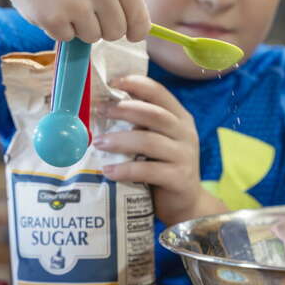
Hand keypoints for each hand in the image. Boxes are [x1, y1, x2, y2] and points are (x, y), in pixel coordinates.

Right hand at [0, 0, 149, 42]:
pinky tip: (47, 1)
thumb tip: (139, 31)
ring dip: (78, 25)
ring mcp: (76, 4)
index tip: (131, 35)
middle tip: (85, 8)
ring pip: (91, 37)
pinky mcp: (52, 18)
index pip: (139, 19)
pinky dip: (57, 26)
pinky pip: (66, 37)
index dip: (135, 31)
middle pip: (116, 32)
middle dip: (103, 27)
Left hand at [92, 75, 226, 225]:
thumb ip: (141, 124)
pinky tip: (108, 171)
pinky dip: (126, 170)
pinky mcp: (179, 178)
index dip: (136, 84)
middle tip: (100, 111)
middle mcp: (185, 133)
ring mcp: (184, 156)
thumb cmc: (164, 166)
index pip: (159, 93)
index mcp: (180, 118)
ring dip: (121, 140)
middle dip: (125, 109)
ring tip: (98, 143)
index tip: (112, 82)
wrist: (185, 203)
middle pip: (155, 114)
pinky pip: (150, 171)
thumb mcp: (156, 140)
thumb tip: (103, 105)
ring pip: (150, 142)